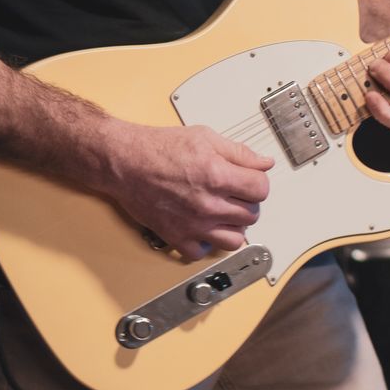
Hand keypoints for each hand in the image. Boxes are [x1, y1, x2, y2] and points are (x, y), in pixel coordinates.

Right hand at [102, 120, 272, 261]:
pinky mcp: (176, 237)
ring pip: (234, 240)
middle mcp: (207, 203)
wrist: (125, 162)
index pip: (261, 190)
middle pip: (251, 215)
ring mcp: (192, 224)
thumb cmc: (159, 148)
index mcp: (217, 175)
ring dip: (232, 226)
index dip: (258, 183)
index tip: (250, 181)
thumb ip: (239, 152)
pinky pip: (203, 252)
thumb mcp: (205, 137)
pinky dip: (205, 242)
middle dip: (247, 203)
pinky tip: (201, 226)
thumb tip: (264, 163)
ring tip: (222, 213)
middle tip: (234, 194)